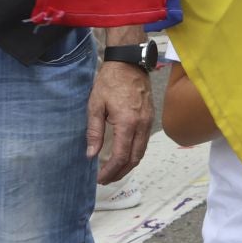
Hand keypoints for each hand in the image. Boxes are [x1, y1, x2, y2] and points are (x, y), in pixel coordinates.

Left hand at [87, 53, 154, 183]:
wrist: (129, 63)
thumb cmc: (110, 82)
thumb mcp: (95, 106)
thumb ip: (94, 132)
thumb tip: (91, 155)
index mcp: (127, 123)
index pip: (121, 156)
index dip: (110, 171)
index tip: (99, 178)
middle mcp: (142, 125)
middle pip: (134, 158)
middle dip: (120, 172)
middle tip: (106, 179)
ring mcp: (149, 121)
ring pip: (142, 151)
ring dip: (129, 164)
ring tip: (114, 171)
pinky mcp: (150, 117)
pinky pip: (145, 141)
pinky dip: (135, 153)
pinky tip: (125, 154)